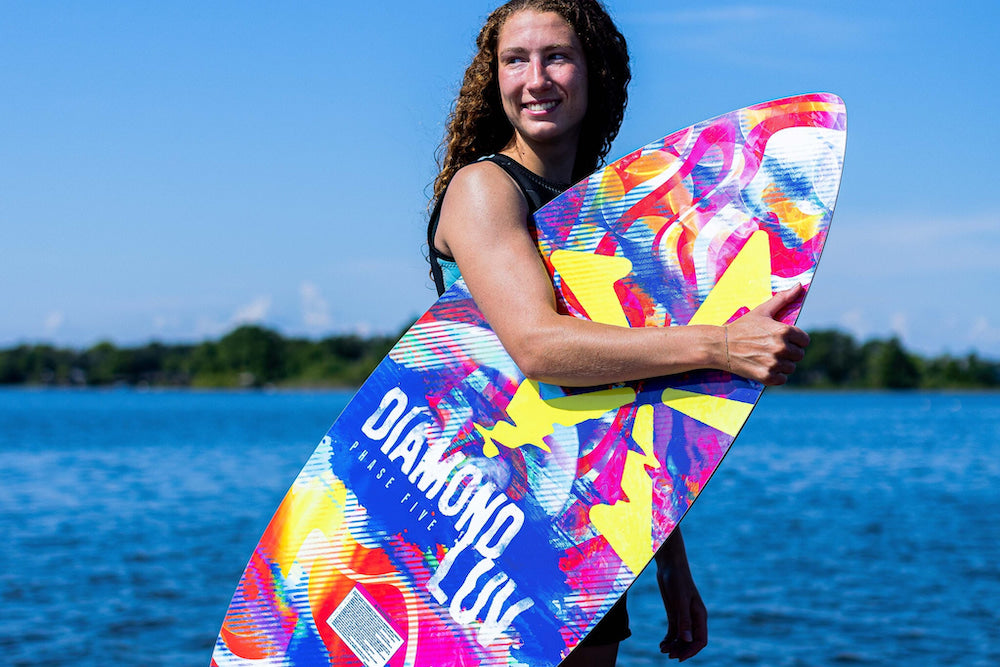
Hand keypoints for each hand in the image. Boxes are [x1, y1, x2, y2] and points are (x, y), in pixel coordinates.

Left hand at [655, 531, 707, 661]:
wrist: (669, 565)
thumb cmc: (678, 580)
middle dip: (681, 650)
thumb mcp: (680, 600)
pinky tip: (661, 644)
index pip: (700, 640)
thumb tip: (687, 640)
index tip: (680, 658)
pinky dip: (668, 639)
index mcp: (700, 616)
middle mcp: (693, 618)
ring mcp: (683, 616)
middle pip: (690, 641)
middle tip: (669, 656)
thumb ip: (684, 620)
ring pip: (681, 637)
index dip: (691, 651)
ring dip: (674, 645)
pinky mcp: (674, 613)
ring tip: (662, 650)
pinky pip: (673, 631)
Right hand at [724, 285, 809, 384]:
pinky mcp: (766, 376)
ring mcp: (773, 363)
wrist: (720, 345)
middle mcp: (780, 347)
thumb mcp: (762, 311)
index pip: (804, 340)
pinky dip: (775, 375)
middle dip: (789, 352)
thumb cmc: (742, 327)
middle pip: (799, 355)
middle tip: (772, 349)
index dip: (795, 340)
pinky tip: (765, 367)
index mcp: (783, 330)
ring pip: (791, 368)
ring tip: (767, 357)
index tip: (783, 339)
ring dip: (782, 364)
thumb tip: (799, 285)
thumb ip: (783, 298)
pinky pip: (782, 379)